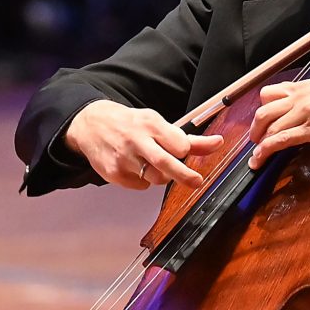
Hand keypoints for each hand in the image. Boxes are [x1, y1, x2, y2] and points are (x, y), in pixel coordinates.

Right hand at [64, 100, 221, 189]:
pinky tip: (135, 167)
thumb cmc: (130, 125)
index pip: (178, 144)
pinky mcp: (114, 173)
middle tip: (197, 181)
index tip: (182, 151)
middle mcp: (136, 140)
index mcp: (150, 124)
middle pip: (166, 163)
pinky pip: (140, 185)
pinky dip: (143, 181)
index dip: (183, 150)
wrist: (91, 125)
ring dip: (162, 176)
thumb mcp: (158, 125)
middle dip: (184, 175)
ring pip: (155, 178)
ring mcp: (124, 158)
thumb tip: (218, 143)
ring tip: (152, 164)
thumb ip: (189, 139)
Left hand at [245, 74, 309, 166]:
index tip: (262, 120)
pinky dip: (266, 151)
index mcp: (304, 87)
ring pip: (269, 127)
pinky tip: (260, 160)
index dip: (262, 107)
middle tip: (256, 140)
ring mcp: (304, 114)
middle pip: (263, 111)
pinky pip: (281, 140)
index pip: (270, 93)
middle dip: (255, 128)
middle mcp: (299, 98)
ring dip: (258, 144)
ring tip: (256, 156)